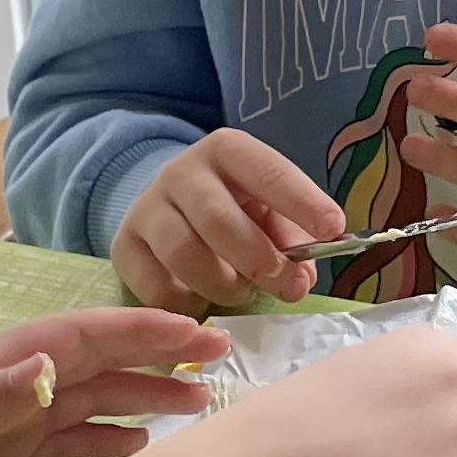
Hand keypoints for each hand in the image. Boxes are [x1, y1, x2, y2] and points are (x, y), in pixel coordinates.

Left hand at [0, 310, 222, 456]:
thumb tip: (53, 368)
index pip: (86, 336)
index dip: (146, 331)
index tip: (202, 330)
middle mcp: (10, 381)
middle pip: (100, 362)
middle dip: (160, 356)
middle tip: (224, 360)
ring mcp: (3, 416)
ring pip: (90, 400)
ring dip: (142, 396)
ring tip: (199, 403)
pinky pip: (63, 441)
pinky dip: (103, 438)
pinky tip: (136, 445)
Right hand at [114, 130, 346, 310]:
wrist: (169, 205)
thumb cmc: (236, 208)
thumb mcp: (269, 209)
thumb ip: (291, 239)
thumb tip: (300, 278)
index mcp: (227, 151)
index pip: (266, 171)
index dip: (301, 201)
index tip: (333, 229)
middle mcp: (181, 172)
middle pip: (219, 219)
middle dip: (260, 260)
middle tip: (286, 285)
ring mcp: (147, 208)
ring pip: (185, 255)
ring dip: (225, 286)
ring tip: (242, 292)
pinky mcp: (124, 246)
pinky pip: (157, 287)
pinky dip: (189, 305)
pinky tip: (205, 302)